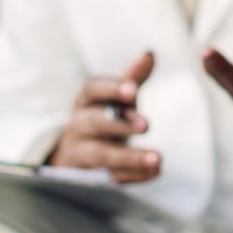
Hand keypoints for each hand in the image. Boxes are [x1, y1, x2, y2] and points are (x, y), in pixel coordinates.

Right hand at [48, 52, 160, 182]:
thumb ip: (132, 78)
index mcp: (85, 100)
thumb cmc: (101, 118)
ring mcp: (79, 154)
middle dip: (119, 124)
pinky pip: (110, 179)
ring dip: (131, 158)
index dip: (112, 88)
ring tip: (159, 159)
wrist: (73, 156)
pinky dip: (133, 176)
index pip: (92, 89)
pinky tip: (156, 172)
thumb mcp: (113, 98)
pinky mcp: (87, 179)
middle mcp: (78, 125)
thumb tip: (150, 53)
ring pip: (101, 155)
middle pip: (94, 123)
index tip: (133, 89)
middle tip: (147, 125)